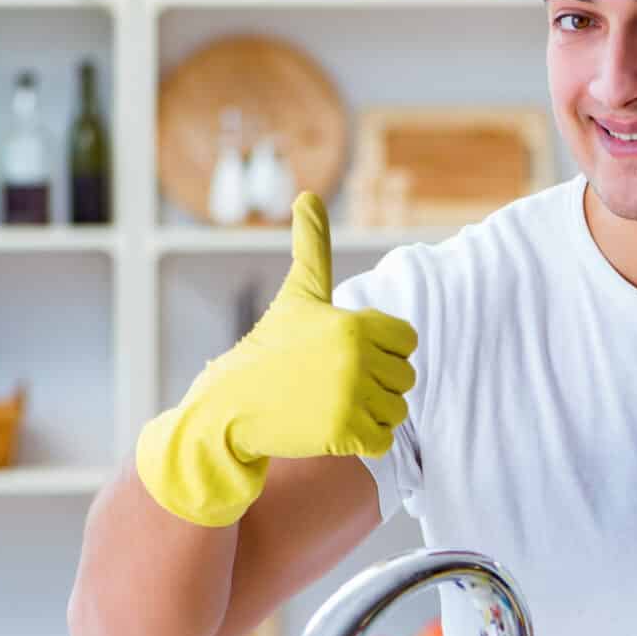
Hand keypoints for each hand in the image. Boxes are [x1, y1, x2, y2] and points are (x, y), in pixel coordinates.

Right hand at [135, 193, 417, 525]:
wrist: (229, 407)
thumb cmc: (269, 349)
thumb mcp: (297, 297)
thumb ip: (312, 248)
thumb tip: (308, 194)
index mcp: (353, 324)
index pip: (407, 341)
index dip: (382, 349)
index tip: (346, 354)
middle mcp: (356, 359)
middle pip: (405, 378)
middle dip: (375, 384)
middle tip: (331, 383)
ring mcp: (350, 398)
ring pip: (396, 411)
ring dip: (370, 413)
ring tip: (330, 403)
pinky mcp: (343, 433)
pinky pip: (383, 441)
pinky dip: (362, 440)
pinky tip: (330, 427)